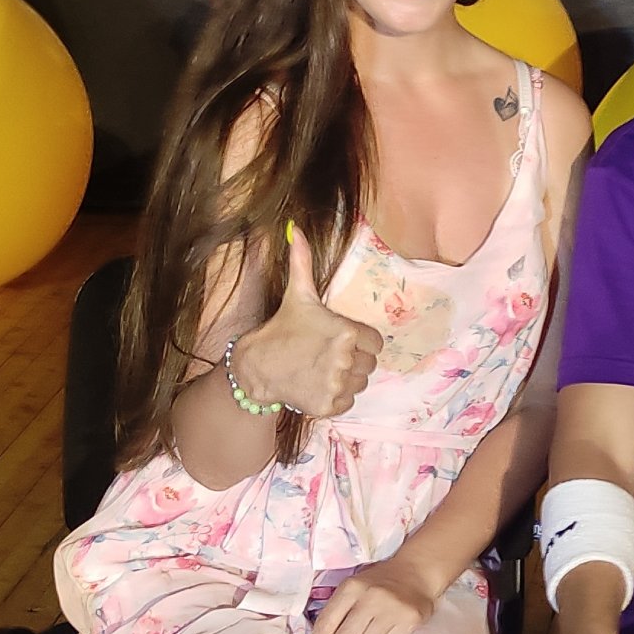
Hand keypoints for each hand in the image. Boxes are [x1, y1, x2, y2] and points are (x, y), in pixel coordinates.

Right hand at [236, 227, 382, 418]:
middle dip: (353, 360)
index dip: (360, 341)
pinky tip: (316, 384)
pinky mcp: (328, 405)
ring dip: (346, 379)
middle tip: (327, 354)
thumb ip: (302, 261)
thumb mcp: (297, 294)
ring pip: (360, 384)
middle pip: (369, 365)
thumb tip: (295, 228)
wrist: (257, 366)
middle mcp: (344, 359)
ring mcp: (336, 384)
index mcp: (346, 332)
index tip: (340, 340)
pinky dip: (335, 397)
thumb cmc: (282, 328)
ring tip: (322, 368)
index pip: (376, 343)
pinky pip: (347, 403)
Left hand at [308, 553, 439, 633]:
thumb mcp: (354, 588)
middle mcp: (371, 597)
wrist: (416, 572)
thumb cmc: (378, 583)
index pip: (328, 621)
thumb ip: (338, 612)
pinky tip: (387, 627)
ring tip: (369, 631)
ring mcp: (391, 609)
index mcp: (352, 587)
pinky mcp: (409, 620)